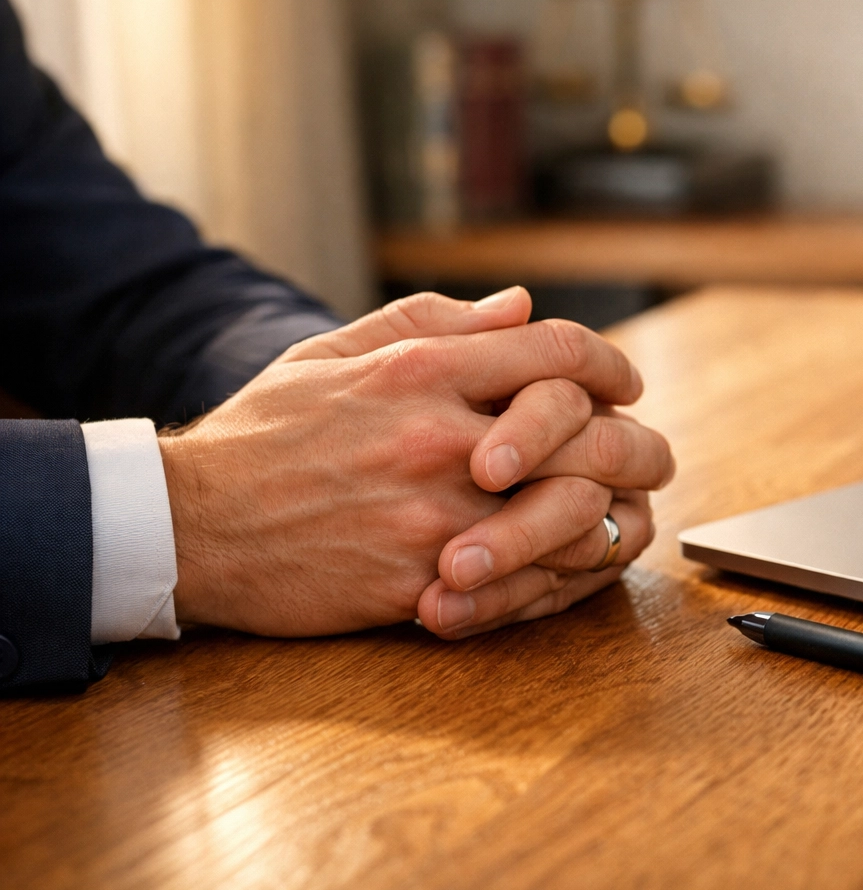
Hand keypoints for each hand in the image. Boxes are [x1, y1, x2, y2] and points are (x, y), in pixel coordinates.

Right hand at [162, 288, 672, 637]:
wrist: (191, 526)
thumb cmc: (265, 434)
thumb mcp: (337, 353)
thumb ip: (435, 321)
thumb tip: (521, 307)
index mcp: (420, 370)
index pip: (557, 351)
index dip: (611, 364)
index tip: (624, 382)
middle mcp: (439, 437)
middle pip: (590, 434)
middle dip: (637, 444)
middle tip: (644, 455)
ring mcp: (435, 514)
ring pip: (576, 513)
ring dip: (610, 515)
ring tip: (615, 513)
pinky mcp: (423, 581)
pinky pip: (530, 582)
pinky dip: (564, 576)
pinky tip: (569, 565)